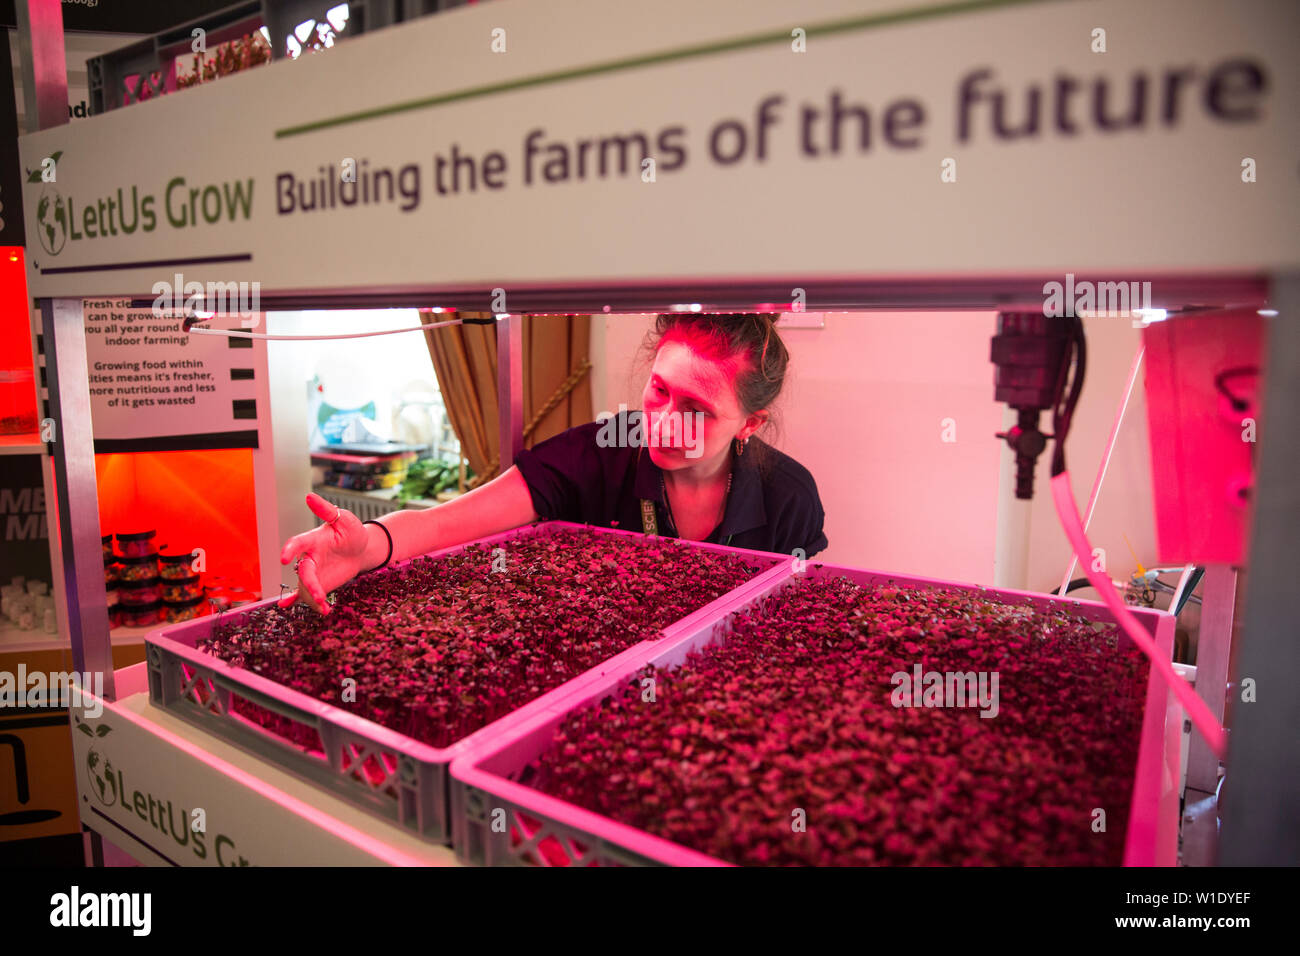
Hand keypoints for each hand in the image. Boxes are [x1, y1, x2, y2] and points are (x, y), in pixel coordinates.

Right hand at [278, 493, 370, 613]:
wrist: (361, 549)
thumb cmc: (351, 531)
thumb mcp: (344, 518)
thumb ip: (326, 510)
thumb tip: (309, 496)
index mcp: (312, 540)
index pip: (297, 543)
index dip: (289, 550)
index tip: (283, 558)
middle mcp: (308, 557)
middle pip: (304, 572)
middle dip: (309, 584)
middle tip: (320, 595)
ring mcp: (312, 572)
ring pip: (305, 587)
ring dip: (312, 599)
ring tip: (324, 608)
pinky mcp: (318, 584)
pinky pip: (307, 595)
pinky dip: (303, 603)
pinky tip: (291, 608)